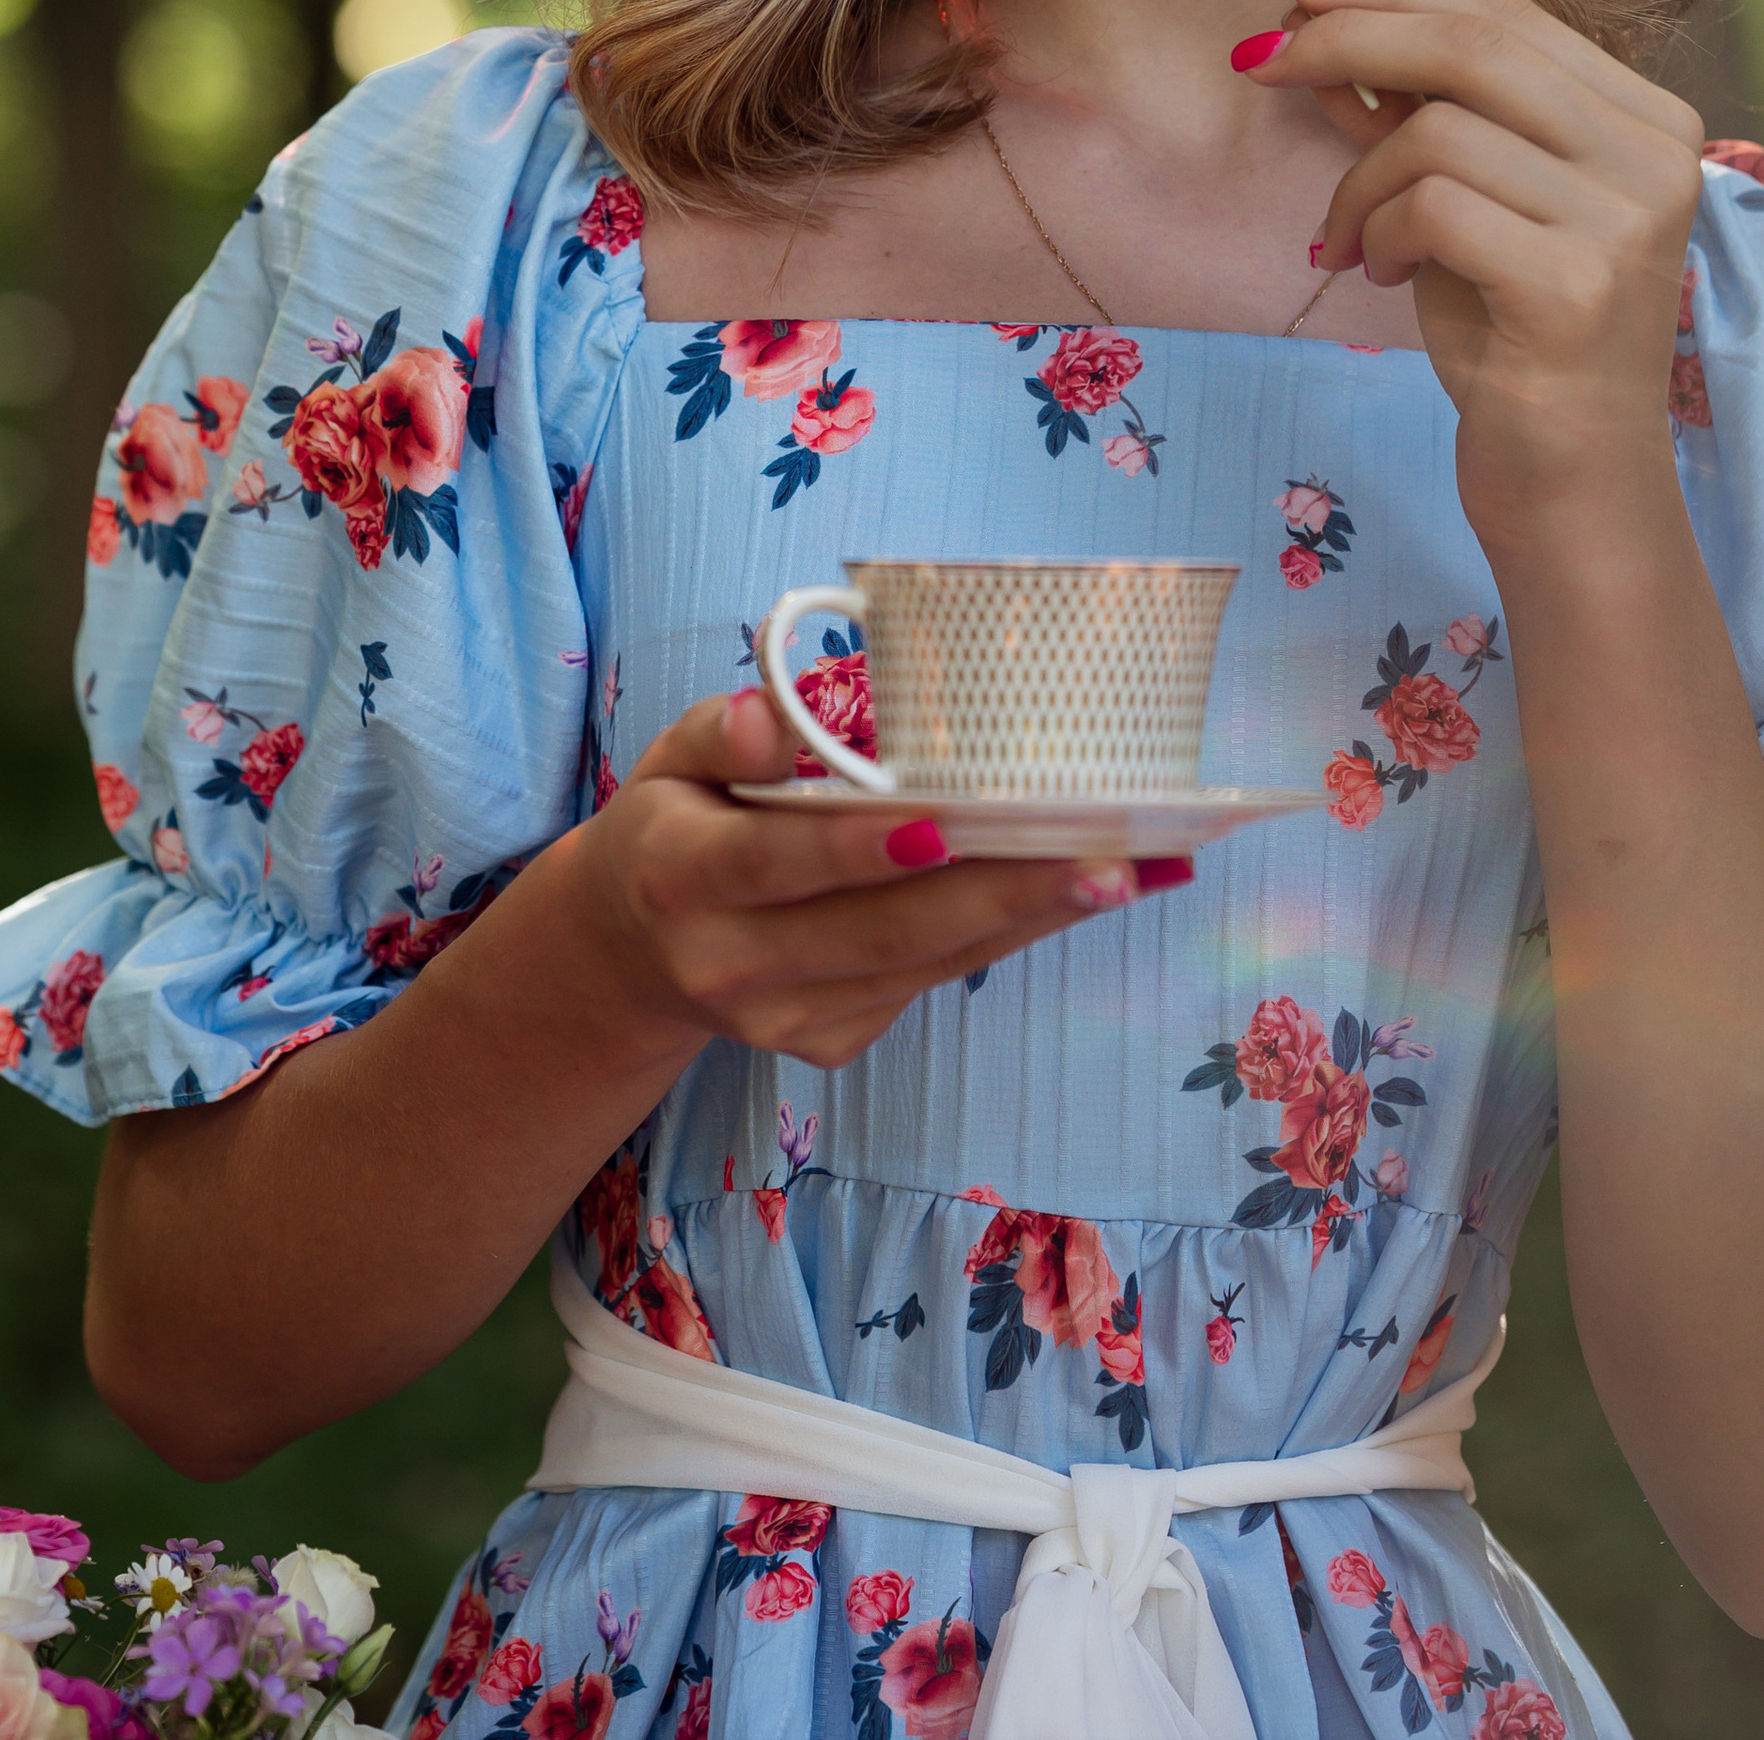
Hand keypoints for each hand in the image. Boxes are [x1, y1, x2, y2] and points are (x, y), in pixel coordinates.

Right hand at [564, 686, 1191, 1070]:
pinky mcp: (828, 1045)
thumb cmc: (671, 823)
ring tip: (1135, 870)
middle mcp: (732, 965)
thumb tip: (773, 718)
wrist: (629, 955)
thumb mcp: (667, 759)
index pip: (778, 860)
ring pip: (925, 964)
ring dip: (1033, 915)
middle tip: (1111, 859)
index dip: (859, 847)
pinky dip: (1004, 934)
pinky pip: (930, 981)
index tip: (943, 822)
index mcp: (680, 876)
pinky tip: (1073, 892)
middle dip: (1004, 893)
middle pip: (882, 932)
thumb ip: (718, 732)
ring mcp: (785, 1021)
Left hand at [1245, 0, 1704, 550]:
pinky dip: (1378, 233)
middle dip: (1347, 38)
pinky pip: (1432, 207)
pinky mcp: (1576, 285)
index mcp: (1647, 120)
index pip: (1507, 12)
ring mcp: (1624, 220)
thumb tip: (1318, 32)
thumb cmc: (1517, 344)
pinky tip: (1383, 276)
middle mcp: (1655, 156)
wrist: (1574, 487)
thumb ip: (1406, 120)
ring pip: (1437, 131)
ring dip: (1357, 183)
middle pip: (1474, 42)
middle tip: (1263, 61)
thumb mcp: (1459, 208)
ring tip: (1351, 242)